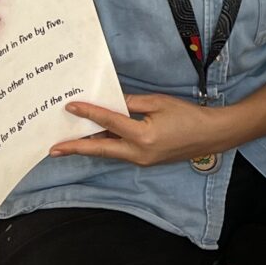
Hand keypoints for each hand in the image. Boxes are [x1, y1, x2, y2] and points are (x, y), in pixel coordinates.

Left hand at [49, 94, 228, 168]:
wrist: (211, 135)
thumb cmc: (188, 116)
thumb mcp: (159, 102)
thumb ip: (131, 103)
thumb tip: (109, 103)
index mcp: (144, 135)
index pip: (109, 122)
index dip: (89, 113)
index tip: (70, 107)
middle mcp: (139, 153)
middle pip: (100, 149)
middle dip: (76, 148)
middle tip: (53, 148)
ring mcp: (142, 160)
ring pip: (109, 153)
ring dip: (89, 148)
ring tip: (67, 144)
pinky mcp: (145, 161)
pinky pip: (120, 153)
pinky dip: (105, 146)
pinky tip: (95, 141)